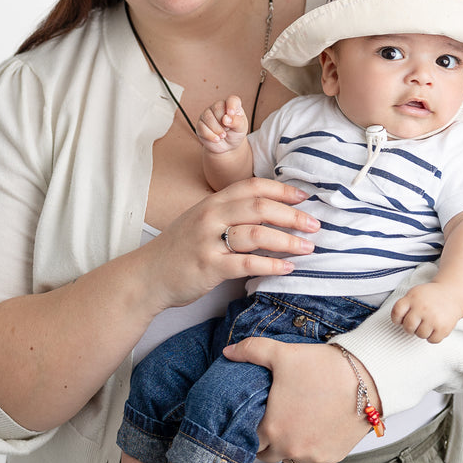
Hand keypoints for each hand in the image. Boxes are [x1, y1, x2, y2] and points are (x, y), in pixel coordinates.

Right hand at [139, 178, 317, 311]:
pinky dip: (271, 265)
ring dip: (287, 241)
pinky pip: (246, 263)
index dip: (282, 190)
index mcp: (212, 202)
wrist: (148, 276)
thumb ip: (229, 213)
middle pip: (259, 207)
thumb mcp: (201, 221)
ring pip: (256, 234)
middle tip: (315, 225)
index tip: (305, 197)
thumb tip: (269, 212)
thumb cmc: (180, 250)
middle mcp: (210, 216)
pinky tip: (287, 268)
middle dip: (292, 215)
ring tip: (308, 248)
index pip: (252, 186)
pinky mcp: (208, 266)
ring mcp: (208, 241)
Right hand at [197, 95, 248, 154]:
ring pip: (208, 117)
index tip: (231, 113)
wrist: (227, 146)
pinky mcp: (200, 125)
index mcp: (232, 105)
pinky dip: (210, 135)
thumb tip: (226, 118)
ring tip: (223, 136)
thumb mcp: (241, 129)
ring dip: (217, 129)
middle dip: (223, 122)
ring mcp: (207, 115)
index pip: (232, 100)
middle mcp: (218, 107)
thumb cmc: (235, 133)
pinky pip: (202, 127)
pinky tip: (216, 139)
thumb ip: (237, 122)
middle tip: (228, 130)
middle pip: (217, 108)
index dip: (231, 105)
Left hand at [220, 339, 376, 462]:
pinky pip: (313, 457)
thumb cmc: (322, 367)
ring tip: (294, 421)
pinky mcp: (333, 457)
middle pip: (266, 453)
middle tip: (273, 417)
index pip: (247, 440)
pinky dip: (310, 446)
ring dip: (288, 445)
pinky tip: (313, 425)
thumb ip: (250, 351)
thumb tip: (227, 351)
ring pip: (290, 457)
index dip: (248, 428)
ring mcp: (313, 456)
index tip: (255, 415)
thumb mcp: (282, 354)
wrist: (367, 379)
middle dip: (266, 439)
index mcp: (272, 429)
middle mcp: (290, 449)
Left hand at [390, 283, 462, 343]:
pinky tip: (435, 328)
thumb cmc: (430, 296)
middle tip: (416, 323)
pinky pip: (432, 340)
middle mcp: (422, 307)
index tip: (401, 319)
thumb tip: (398, 322)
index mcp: (413, 297)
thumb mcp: (415, 294)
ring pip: (420, 335)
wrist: (452, 294)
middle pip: (408, 327)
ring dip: (422, 332)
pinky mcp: (443, 327)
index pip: (396, 313)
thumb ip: (405, 305)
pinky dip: (433, 337)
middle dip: (410, 328)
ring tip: (427, 324)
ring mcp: (433, 318)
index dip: (397, 319)